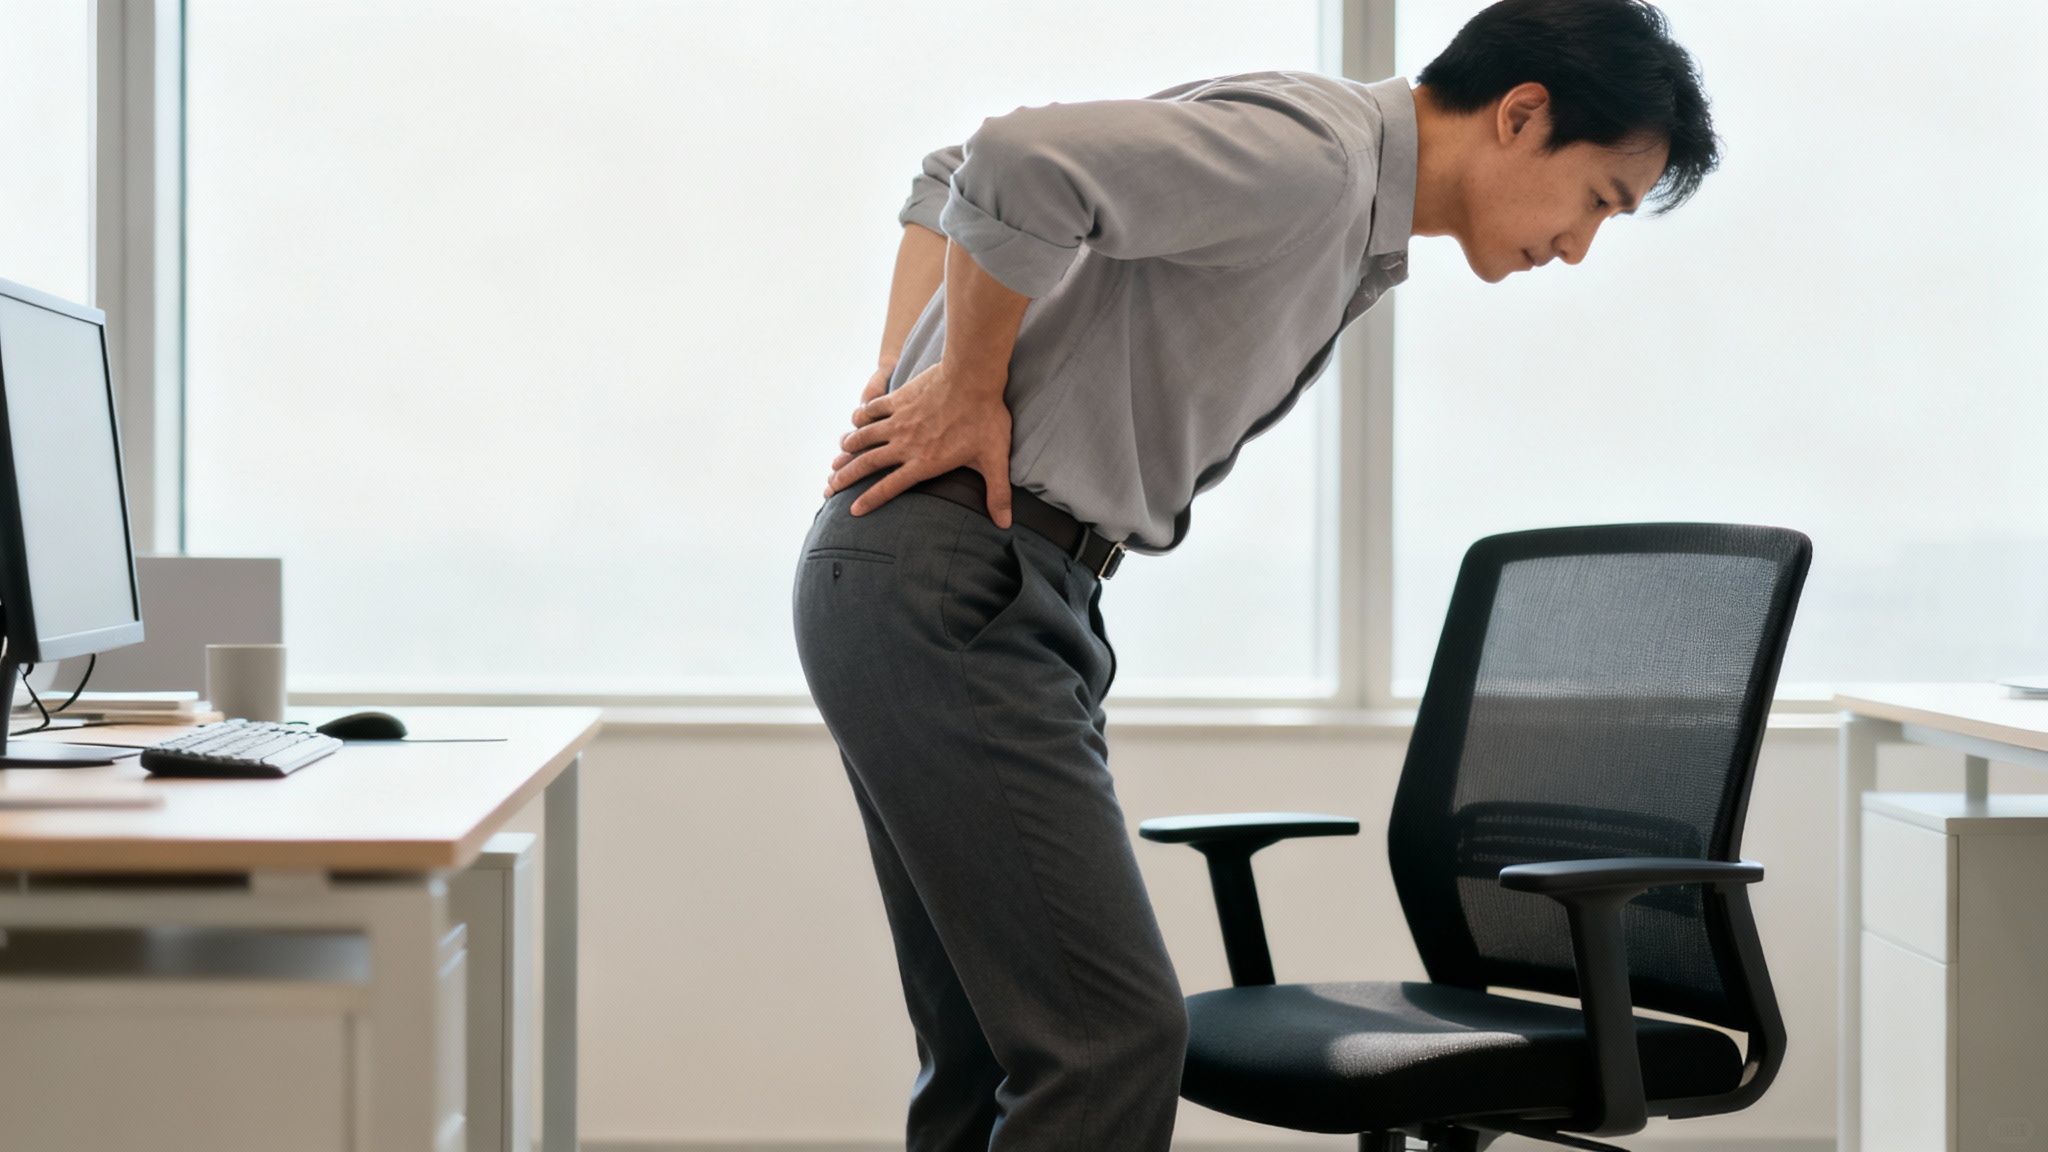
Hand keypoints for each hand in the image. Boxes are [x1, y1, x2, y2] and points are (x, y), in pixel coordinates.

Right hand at [824, 358, 1012, 527]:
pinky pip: (872, 410)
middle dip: (846, 477)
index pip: (890, 487)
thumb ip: (998, 493)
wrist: (973, 376)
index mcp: (924, 462)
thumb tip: (1005, 524)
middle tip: (828, 487)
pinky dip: (860, 418)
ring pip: (865, 438)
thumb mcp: (994, 459)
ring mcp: (899, 420)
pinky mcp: (899, 399)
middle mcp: (905, 444)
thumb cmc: (985, 417)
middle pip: (868, 464)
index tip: (852, 510)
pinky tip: (854, 422)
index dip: (870, 500)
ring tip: (835, 460)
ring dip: (848, 449)